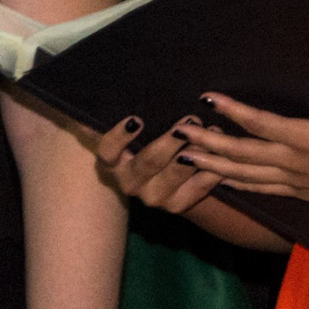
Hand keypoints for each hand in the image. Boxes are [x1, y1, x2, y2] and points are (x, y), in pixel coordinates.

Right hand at [92, 115, 225, 215]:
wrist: (167, 179)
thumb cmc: (144, 142)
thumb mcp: (128, 133)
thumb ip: (110, 118)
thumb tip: (86, 103)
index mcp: (112, 164)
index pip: (107, 151)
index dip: (120, 137)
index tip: (136, 119)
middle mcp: (129, 183)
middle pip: (149, 162)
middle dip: (171, 140)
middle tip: (190, 121)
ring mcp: (153, 197)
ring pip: (176, 173)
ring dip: (196, 151)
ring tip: (211, 130)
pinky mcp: (177, 206)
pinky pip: (197, 187)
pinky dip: (212, 169)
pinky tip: (222, 151)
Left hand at [172, 78, 308, 215]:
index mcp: (308, 140)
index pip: (261, 124)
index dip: (233, 111)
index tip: (209, 98)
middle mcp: (295, 164)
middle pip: (242, 153)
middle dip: (208, 144)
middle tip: (179, 134)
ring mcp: (296, 182)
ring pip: (245, 176)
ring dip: (213, 166)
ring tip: (185, 158)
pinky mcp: (301, 192)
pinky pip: (261, 189)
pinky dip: (236, 184)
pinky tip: (220, 179)